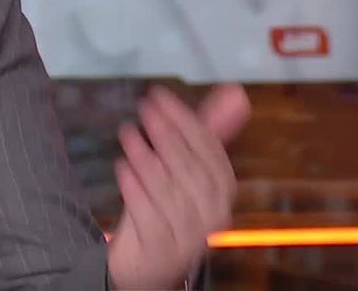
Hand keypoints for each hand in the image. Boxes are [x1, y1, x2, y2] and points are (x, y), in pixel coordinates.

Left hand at [106, 83, 249, 289]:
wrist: (152, 265)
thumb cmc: (171, 207)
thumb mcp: (188, 168)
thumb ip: (208, 131)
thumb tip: (236, 92)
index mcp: (222, 190)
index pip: (209, 150)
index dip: (185, 120)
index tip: (160, 96)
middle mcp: (212, 214)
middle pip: (189, 167)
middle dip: (166, 133)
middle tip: (144, 109)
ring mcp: (188, 234)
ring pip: (166, 188)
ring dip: (145, 156)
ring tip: (127, 134)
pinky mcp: (162, 248)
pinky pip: (147, 213)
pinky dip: (134, 188)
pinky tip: (122, 167)